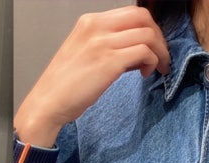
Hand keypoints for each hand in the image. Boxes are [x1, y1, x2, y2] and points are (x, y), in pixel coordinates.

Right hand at [15, 5, 170, 146]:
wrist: (48, 103)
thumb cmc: (64, 87)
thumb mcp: (84, 55)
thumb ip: (108, 47)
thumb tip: (136, 52)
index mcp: (90, 22)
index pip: (130, 13)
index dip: (148, 29)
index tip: (151, 47)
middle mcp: (96, 27)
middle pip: (142, 17)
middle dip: (158, 36)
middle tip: (160, 56)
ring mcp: (102, 43)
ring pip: (147, 34)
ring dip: (159, 52)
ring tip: (157, 68)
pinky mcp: (109, 62)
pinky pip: (143, 52)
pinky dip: (152, 62)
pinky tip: (145, 74)